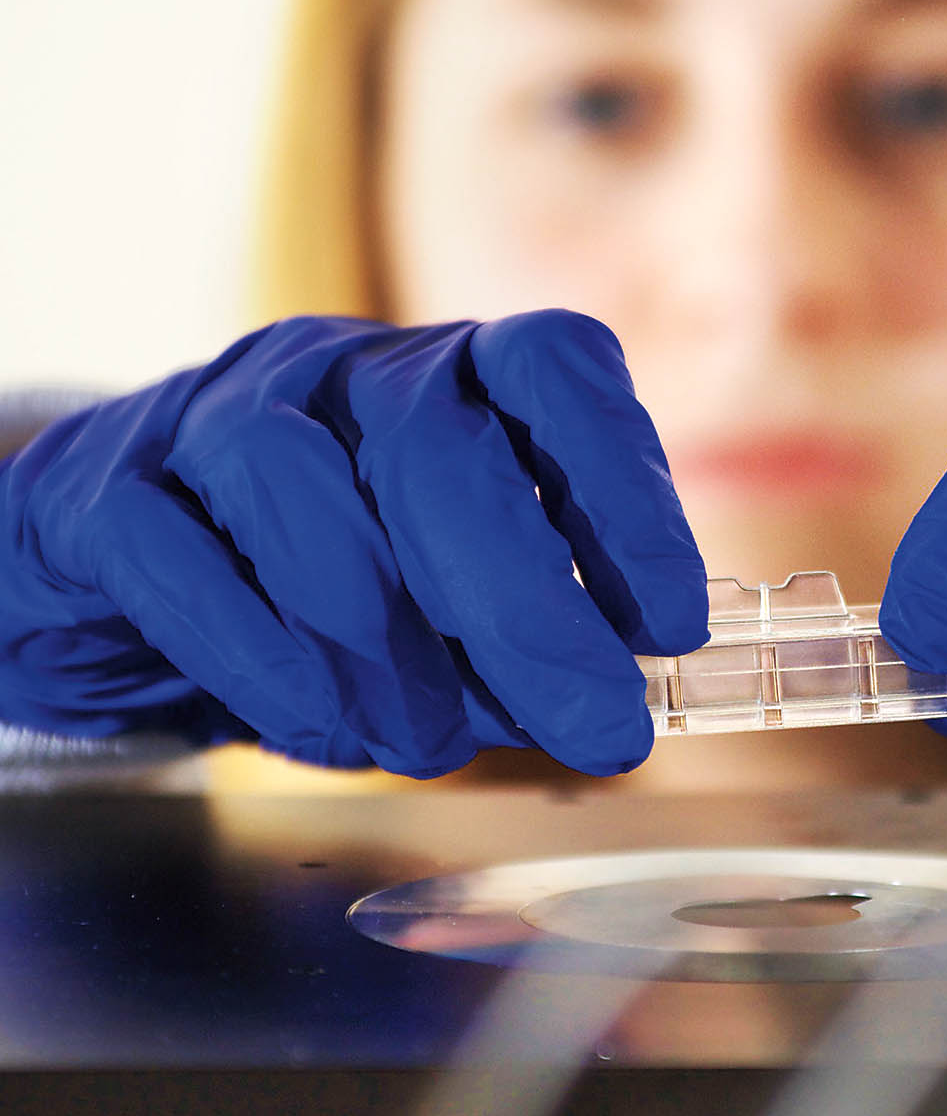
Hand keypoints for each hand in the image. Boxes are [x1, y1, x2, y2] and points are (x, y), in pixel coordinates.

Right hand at [0, 312, 707, 776]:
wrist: (119, 578)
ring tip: (431, 748)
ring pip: (296, 485)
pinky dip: (260, 655)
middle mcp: (336, 370)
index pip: (552, 366)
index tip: (674, 622)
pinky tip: (319, 731)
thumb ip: (518, 632)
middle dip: (527, 602)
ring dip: (382, 641)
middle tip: (593, 727)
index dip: (626, 490)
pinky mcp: (102, 490)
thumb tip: (603, 702)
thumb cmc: (321, 589)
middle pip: (434, 441)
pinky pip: (176, 554)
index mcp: (447, 375)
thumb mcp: (442, 601)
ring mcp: (209, 414)